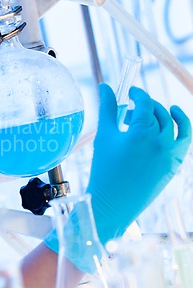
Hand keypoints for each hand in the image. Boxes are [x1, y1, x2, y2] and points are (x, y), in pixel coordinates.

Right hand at [44, 84, 190, 271]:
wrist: (113, 202)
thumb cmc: (104, 169)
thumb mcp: (104, 136)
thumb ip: (108, 109)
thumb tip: (105, 86)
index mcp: (140, 133)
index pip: (145, 103)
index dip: (137, 93)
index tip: (129, 92)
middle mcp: (160, 141)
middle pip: (159, 112)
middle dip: (145, 105)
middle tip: (130, 109)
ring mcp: (171, 153)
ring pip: (175, 124)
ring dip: (164, 114)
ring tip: (151, 114)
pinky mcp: (175, 164)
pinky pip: (184, 140)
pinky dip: (181, 128)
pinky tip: (171, 123)